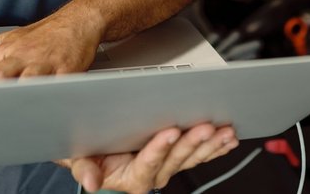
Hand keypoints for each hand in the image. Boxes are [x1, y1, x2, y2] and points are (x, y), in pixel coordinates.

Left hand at [0, 10, 103, 113]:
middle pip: (1, 78)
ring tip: (8, 118)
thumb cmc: (44, 34)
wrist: (79, 21)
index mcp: (7, 54)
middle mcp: (23, 58)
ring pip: (28, 82)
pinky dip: (51, 99)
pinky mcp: (68, 70)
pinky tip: (46, 112)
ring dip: (18, 98)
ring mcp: (45, 64)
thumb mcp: (8, 39)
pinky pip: (57, 87)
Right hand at [57, 123, 238, 193]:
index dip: (160, 148)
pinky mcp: (178, 159)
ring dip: (210, 145)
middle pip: (176, 159)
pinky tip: (229, 140)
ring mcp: (168, 167)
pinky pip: (200, 156)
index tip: (171, 132)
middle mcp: (153, 174)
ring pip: (192, 157)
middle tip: (205, 127)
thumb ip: (85, 170)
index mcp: (132, 176)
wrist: (97, 155)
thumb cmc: (90, 154)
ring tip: (224, 133)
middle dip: (192, 142)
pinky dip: (216, 147)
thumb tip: (91, 182)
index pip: (148, 162)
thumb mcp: (80, 160)